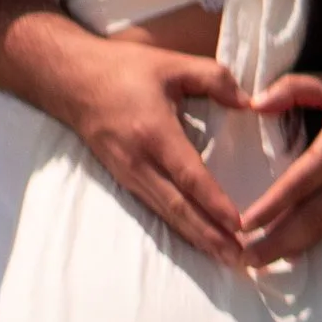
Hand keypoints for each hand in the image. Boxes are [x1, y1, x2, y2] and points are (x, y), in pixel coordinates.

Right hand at [59, 32, 253, 268]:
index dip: (214, 202)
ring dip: (198, 238)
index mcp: (154, 132)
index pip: (190, 175)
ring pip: (167, 214)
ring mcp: (129, 174)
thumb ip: (215, 78)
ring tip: (226, 257)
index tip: (240, 224)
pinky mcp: (124, 180)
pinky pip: (156, 209)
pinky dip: (180, 228)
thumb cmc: (124, 69)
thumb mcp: (173, 63)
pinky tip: (199, 239)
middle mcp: (140, 161)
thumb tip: (250, 102)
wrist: (70, 81)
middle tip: (241, 259)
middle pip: (179, 207)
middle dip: (211, 236)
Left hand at [235, 61, 321, 263]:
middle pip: (310, 218)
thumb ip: (292, 88)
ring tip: (260, 265)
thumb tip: (255, 104)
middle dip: (275, 242)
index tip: (243, 224)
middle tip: (244, 262)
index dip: (272, 206)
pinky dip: (314, 241)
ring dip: (291, 247)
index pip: (300, 182)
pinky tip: (293, 252)